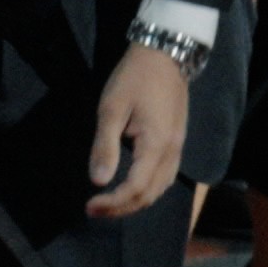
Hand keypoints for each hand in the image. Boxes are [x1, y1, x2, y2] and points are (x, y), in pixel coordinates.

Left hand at [85, 43, 190, 219]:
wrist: (164, 56)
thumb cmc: (133, 79)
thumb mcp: (111, 109)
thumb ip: (105, 146)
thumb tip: (98, 181)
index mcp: (156, 145)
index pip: (136, 189)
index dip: (113, 203)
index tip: (89, 206)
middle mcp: (172, 153)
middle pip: (150, 195)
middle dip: (122, 208)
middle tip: (94, 210)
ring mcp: (178, 148)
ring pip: (160, 189)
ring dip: (135, 202)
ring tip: (109, 204)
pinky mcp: (176, 143)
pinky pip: (165, 177)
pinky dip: (147, 190)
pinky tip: (129, 188)